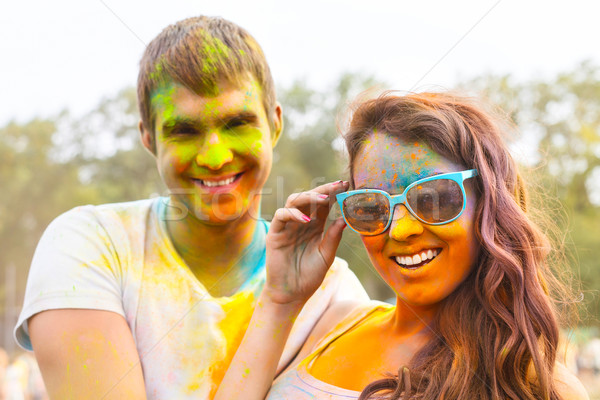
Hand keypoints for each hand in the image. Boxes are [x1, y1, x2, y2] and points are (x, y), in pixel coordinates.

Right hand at [264, 180, 348, 305]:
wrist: (291, 294)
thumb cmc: (309, 276)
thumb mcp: (326, 256)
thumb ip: (333, 237)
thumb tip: (344, 218)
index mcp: (315, 226)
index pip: (324, 204)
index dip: (334, 193)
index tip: (346, 185)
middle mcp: (301, 222)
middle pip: (310, 198)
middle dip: (324, 190)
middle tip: (338, 185)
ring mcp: (287, 226)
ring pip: (294, 201)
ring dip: (309, 197)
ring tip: (324, 199)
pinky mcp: (275, 233)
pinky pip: (281, 215)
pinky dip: (293, 213)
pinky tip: (307, 220)